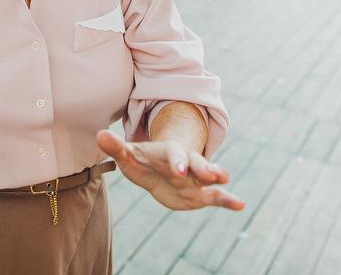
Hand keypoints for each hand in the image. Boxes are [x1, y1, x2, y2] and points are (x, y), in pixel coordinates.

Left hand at [96, 130, 243, 211]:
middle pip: (195, 163)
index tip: (178, 170)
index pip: (172, 155)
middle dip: (202, 168)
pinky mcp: (201, 193)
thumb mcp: (129, 155)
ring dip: (217, 176)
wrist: (158, 169)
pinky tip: (241, 205)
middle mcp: (185, 163)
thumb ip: (116, 148)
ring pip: (209, 176)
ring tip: (226, 178)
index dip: (175, 161)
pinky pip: (217, 197)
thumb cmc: (142, 161)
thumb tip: (99, 134)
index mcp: (167, 153)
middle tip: (212, 174)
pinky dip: (228, 200)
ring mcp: (195, 178)